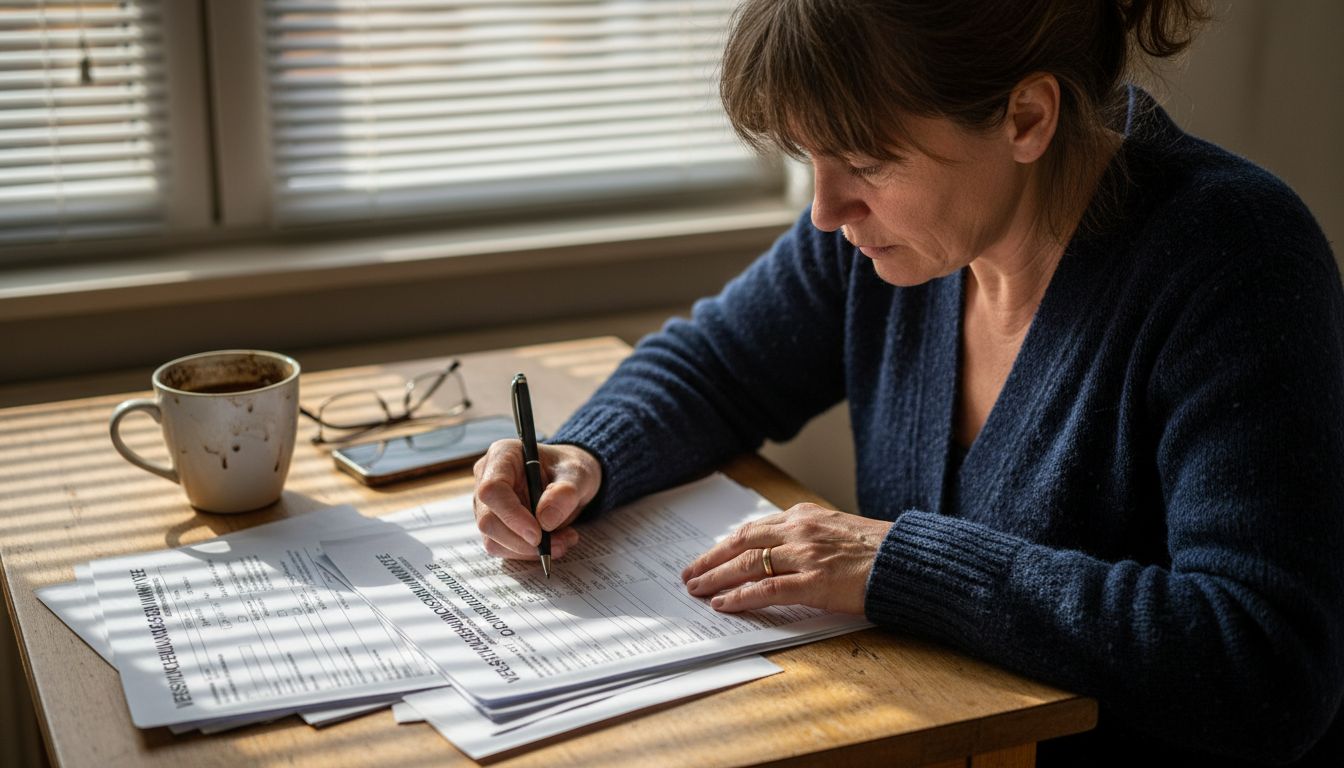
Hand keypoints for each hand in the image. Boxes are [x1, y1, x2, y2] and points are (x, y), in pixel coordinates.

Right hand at [472, 440, 601, 559]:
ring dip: (529, 550)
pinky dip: (528, 553)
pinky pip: (503, 547)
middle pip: (488, 520)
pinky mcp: (494, 524)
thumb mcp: (578, 474)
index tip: (538, 534)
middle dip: (523, 540)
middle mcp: (487, 478)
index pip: (492, 490)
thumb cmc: (570, 469)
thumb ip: (565, 493)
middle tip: (559, 543)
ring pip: (493, 539)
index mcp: (503, 455)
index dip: (511, 515)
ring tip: (564, 541)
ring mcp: (487, 504)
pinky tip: (554, 542)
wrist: (569, 479)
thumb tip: (545, 521)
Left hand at [680, 502, 890, 613]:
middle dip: (710, 560)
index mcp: (804, 516)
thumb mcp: (835, 530)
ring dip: (717, 578)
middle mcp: (800, 531)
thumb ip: (805, 536)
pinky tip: (724, 604)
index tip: (707, 557)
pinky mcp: (816, 582)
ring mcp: (806, 556)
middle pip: (741, 543)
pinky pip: (767, 590)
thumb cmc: (877, 550)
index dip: (724, 545)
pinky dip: (741, 597)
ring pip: (748, 565)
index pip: (752, 529)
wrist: (909, 561)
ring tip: (697, 590)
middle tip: (688, 575)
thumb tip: (775, 552)